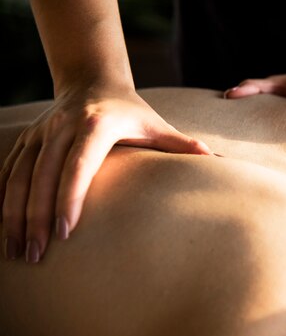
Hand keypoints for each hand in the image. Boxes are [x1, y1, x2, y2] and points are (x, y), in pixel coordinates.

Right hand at [0, 85, 210, 262]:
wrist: (93, 80)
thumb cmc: (132, 111)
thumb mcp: (157, 124)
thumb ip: (181, 144)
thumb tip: (215, 159)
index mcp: (96, 124)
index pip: (78, 165)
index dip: (70, 197)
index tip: (65, 232)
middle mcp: (62, 126)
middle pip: (43, 176)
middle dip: (37, 217)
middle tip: (37, 254)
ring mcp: (41, 132)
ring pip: (20, 176)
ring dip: (14, 215)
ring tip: (18, 251)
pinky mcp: (27, 138)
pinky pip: (9, 170)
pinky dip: (4, 198)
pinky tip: (4, 228)